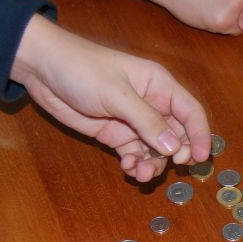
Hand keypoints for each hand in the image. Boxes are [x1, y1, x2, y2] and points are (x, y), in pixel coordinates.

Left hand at [11, 15, 210, 181]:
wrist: (42, 68)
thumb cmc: (82, 69)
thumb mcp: (117, 94)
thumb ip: (147, 121)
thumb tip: (174, 147)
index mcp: (159, 86)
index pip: (191, 112)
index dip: (200, 135)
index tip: (201, 158)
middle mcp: (152, 104)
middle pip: (177, 135)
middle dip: (176, 153)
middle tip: (169, 166)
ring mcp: (133, 121)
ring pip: (156, 149)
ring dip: (154, 163)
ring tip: (141, 173)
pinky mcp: (115, 134)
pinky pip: (135, 154)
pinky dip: (135, 164)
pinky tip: (128, 168)